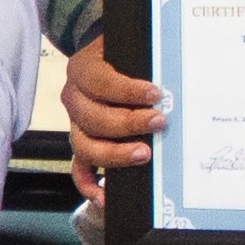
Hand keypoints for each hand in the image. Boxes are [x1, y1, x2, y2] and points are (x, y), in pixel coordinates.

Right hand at [59, 39, 158, 204]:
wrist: (103, 58)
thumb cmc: (121, 55)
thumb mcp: (129, 48)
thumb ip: (143, 59)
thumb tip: (171, 77)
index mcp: (82, 70)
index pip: (100, 82)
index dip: (127, 90)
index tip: (155, 94)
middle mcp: (74, 98)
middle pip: (92, 118)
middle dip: (128, 123)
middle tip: (159, 122)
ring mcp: (75, 124)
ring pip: (84, 146)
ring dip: (114, 154)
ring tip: (143, 154)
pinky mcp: (82, 143)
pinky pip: (79, 168)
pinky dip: (89, 184)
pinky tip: (105, 196)